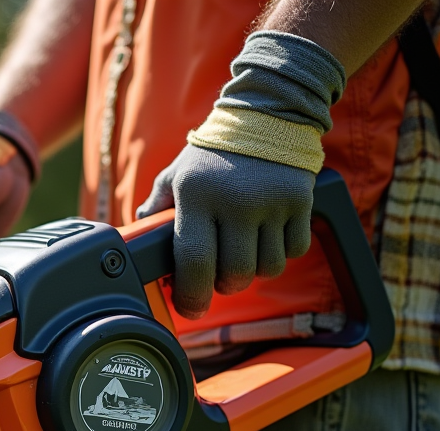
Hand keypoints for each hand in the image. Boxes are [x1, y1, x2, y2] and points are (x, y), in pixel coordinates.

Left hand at [136, 145, 314, 319]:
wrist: (266, 113)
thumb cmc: (213, 154)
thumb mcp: (177, 174)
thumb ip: (156, 209)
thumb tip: (137, 245)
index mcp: (197, 196)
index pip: (194, 261)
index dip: (191, 294)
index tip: (190, 308)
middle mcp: (236, 200)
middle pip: (235, 274)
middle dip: (224, 285)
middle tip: (218, 276)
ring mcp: (272, 201)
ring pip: (267, 268)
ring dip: (254, 270)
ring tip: (243, 250)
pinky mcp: (302, 201)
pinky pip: (294, 250)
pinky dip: (281, 252)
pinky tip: (268, 235)